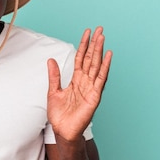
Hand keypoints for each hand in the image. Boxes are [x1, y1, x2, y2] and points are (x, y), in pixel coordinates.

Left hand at [47, 27, 111, 141]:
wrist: (63, 131)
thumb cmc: (60, 115)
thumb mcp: (53, 91)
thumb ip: (54, 76)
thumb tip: (51, 60)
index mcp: (76, 80)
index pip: (80, 58)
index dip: (83, 45)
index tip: (87, 32)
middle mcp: (85, 82)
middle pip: (90, 58)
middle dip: (94, 44)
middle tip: (99, 29)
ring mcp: (91, 88)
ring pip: (96, 65)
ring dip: (100, 51)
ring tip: (103, 37)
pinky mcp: (95, 95)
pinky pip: (100, 78)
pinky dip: (105, 67)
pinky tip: (108, 56)